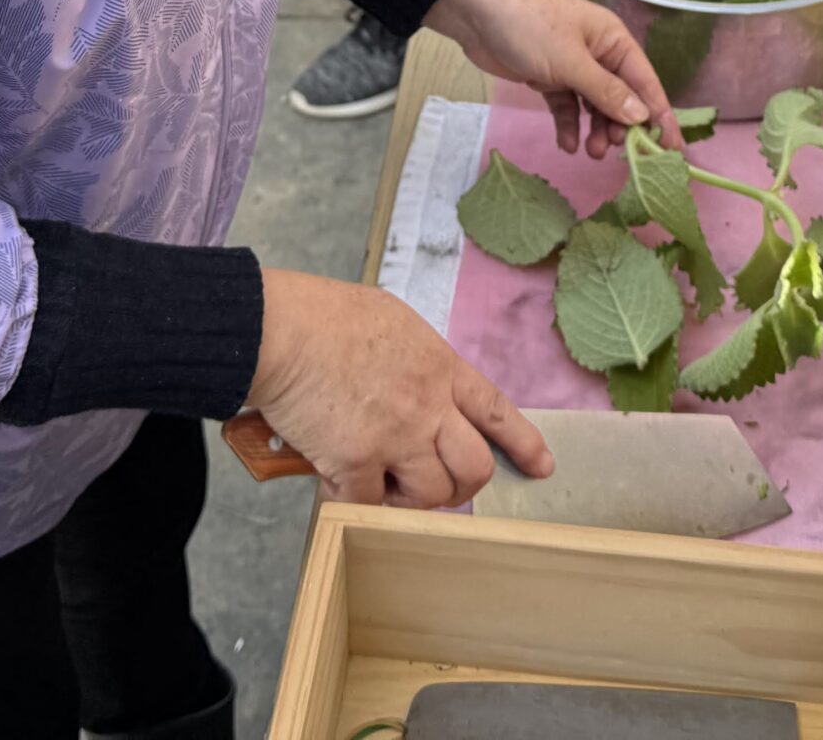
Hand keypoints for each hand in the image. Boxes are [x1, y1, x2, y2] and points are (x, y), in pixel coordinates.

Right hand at [248, 269, 549, 506]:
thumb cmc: (323, 317)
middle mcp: (428, 405)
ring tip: (384, 485)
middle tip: (437, 487)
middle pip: (475, 467)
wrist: (280, 329)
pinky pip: (371, 504)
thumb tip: (417, 391)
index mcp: (440, 367)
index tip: (542, 465)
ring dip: (410, 500)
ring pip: (432, 494)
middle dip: (462, 487)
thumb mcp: (393, 324)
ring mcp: (396, 436)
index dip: (523, 442)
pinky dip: (356, 501)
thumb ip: (417, 363)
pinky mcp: (356, 461)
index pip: (496, 411)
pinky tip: (339, 483)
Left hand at [426, 0, 678, 156]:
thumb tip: (641, 116)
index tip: (671, 149)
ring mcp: (573, 66)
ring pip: (594, 106)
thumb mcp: (571, 62)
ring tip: (590, 153)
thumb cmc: (529, 28)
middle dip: (620, 127)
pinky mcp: (548, 77)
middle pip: (621, 98)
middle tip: (610, 151)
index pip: (646, 83)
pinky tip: (566, 144)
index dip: (660, 116)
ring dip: (595, 129)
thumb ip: (607, 92)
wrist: (476, 12)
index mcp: (614, 41)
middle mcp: (599, 53)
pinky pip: (568, 106)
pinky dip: (569, 124)